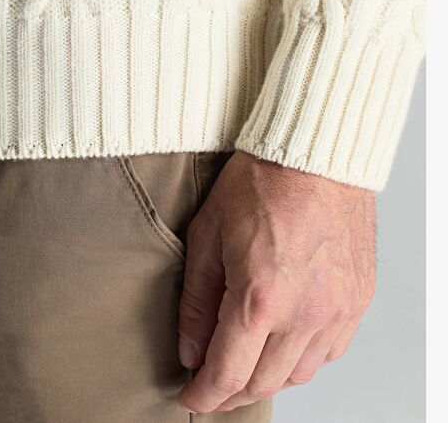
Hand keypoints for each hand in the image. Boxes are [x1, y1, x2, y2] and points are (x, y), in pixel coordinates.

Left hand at [177, 151, 375, 412]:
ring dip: (267, 375)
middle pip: (263, 383)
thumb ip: (197, 300)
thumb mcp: (208, 233)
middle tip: (211, 383)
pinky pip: (330, 350)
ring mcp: (338, 308)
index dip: (203, 395)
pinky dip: (303, 356)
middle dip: (230, 392)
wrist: (315, 151)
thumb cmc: (262, 181)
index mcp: (261, 297)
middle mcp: (306, 312)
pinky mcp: (358, 298)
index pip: (227, 374)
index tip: (190, 396)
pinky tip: (285, 339)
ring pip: (299, 373)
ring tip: (246, 359)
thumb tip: (190, 349)